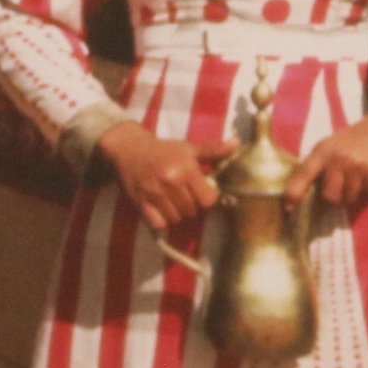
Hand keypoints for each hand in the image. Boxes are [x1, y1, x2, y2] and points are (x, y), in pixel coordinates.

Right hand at [100, 121, 235, 231]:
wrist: (130, 149)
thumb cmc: (164, 150)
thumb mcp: (189, 148)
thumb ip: (214, 150)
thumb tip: (237, 143)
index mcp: (186, 169)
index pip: (208, 200)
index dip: (208, 199)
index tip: (203, 193)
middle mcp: (171, 182)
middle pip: (192, 211)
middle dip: (192, 206)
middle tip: (186, 196)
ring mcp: (155, 194)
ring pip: (176, 219)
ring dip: (178, 214)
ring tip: (173, 201)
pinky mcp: (140, 203)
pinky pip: (158, 224)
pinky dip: (162, 221)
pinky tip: (162, 209)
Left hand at [285, 110, 367, 210]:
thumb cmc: (352, 140)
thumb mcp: (330, 145)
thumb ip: (317, 166)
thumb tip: (303, 196)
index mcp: (323, 150)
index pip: (303, 173)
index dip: (293, 193)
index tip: (288, 209)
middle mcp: (339, 158)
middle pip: (330, 197)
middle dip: (335, 197)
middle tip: (342, 187)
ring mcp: (358, 165)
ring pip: (350, 199)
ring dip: (353, 194)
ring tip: (358, 179)